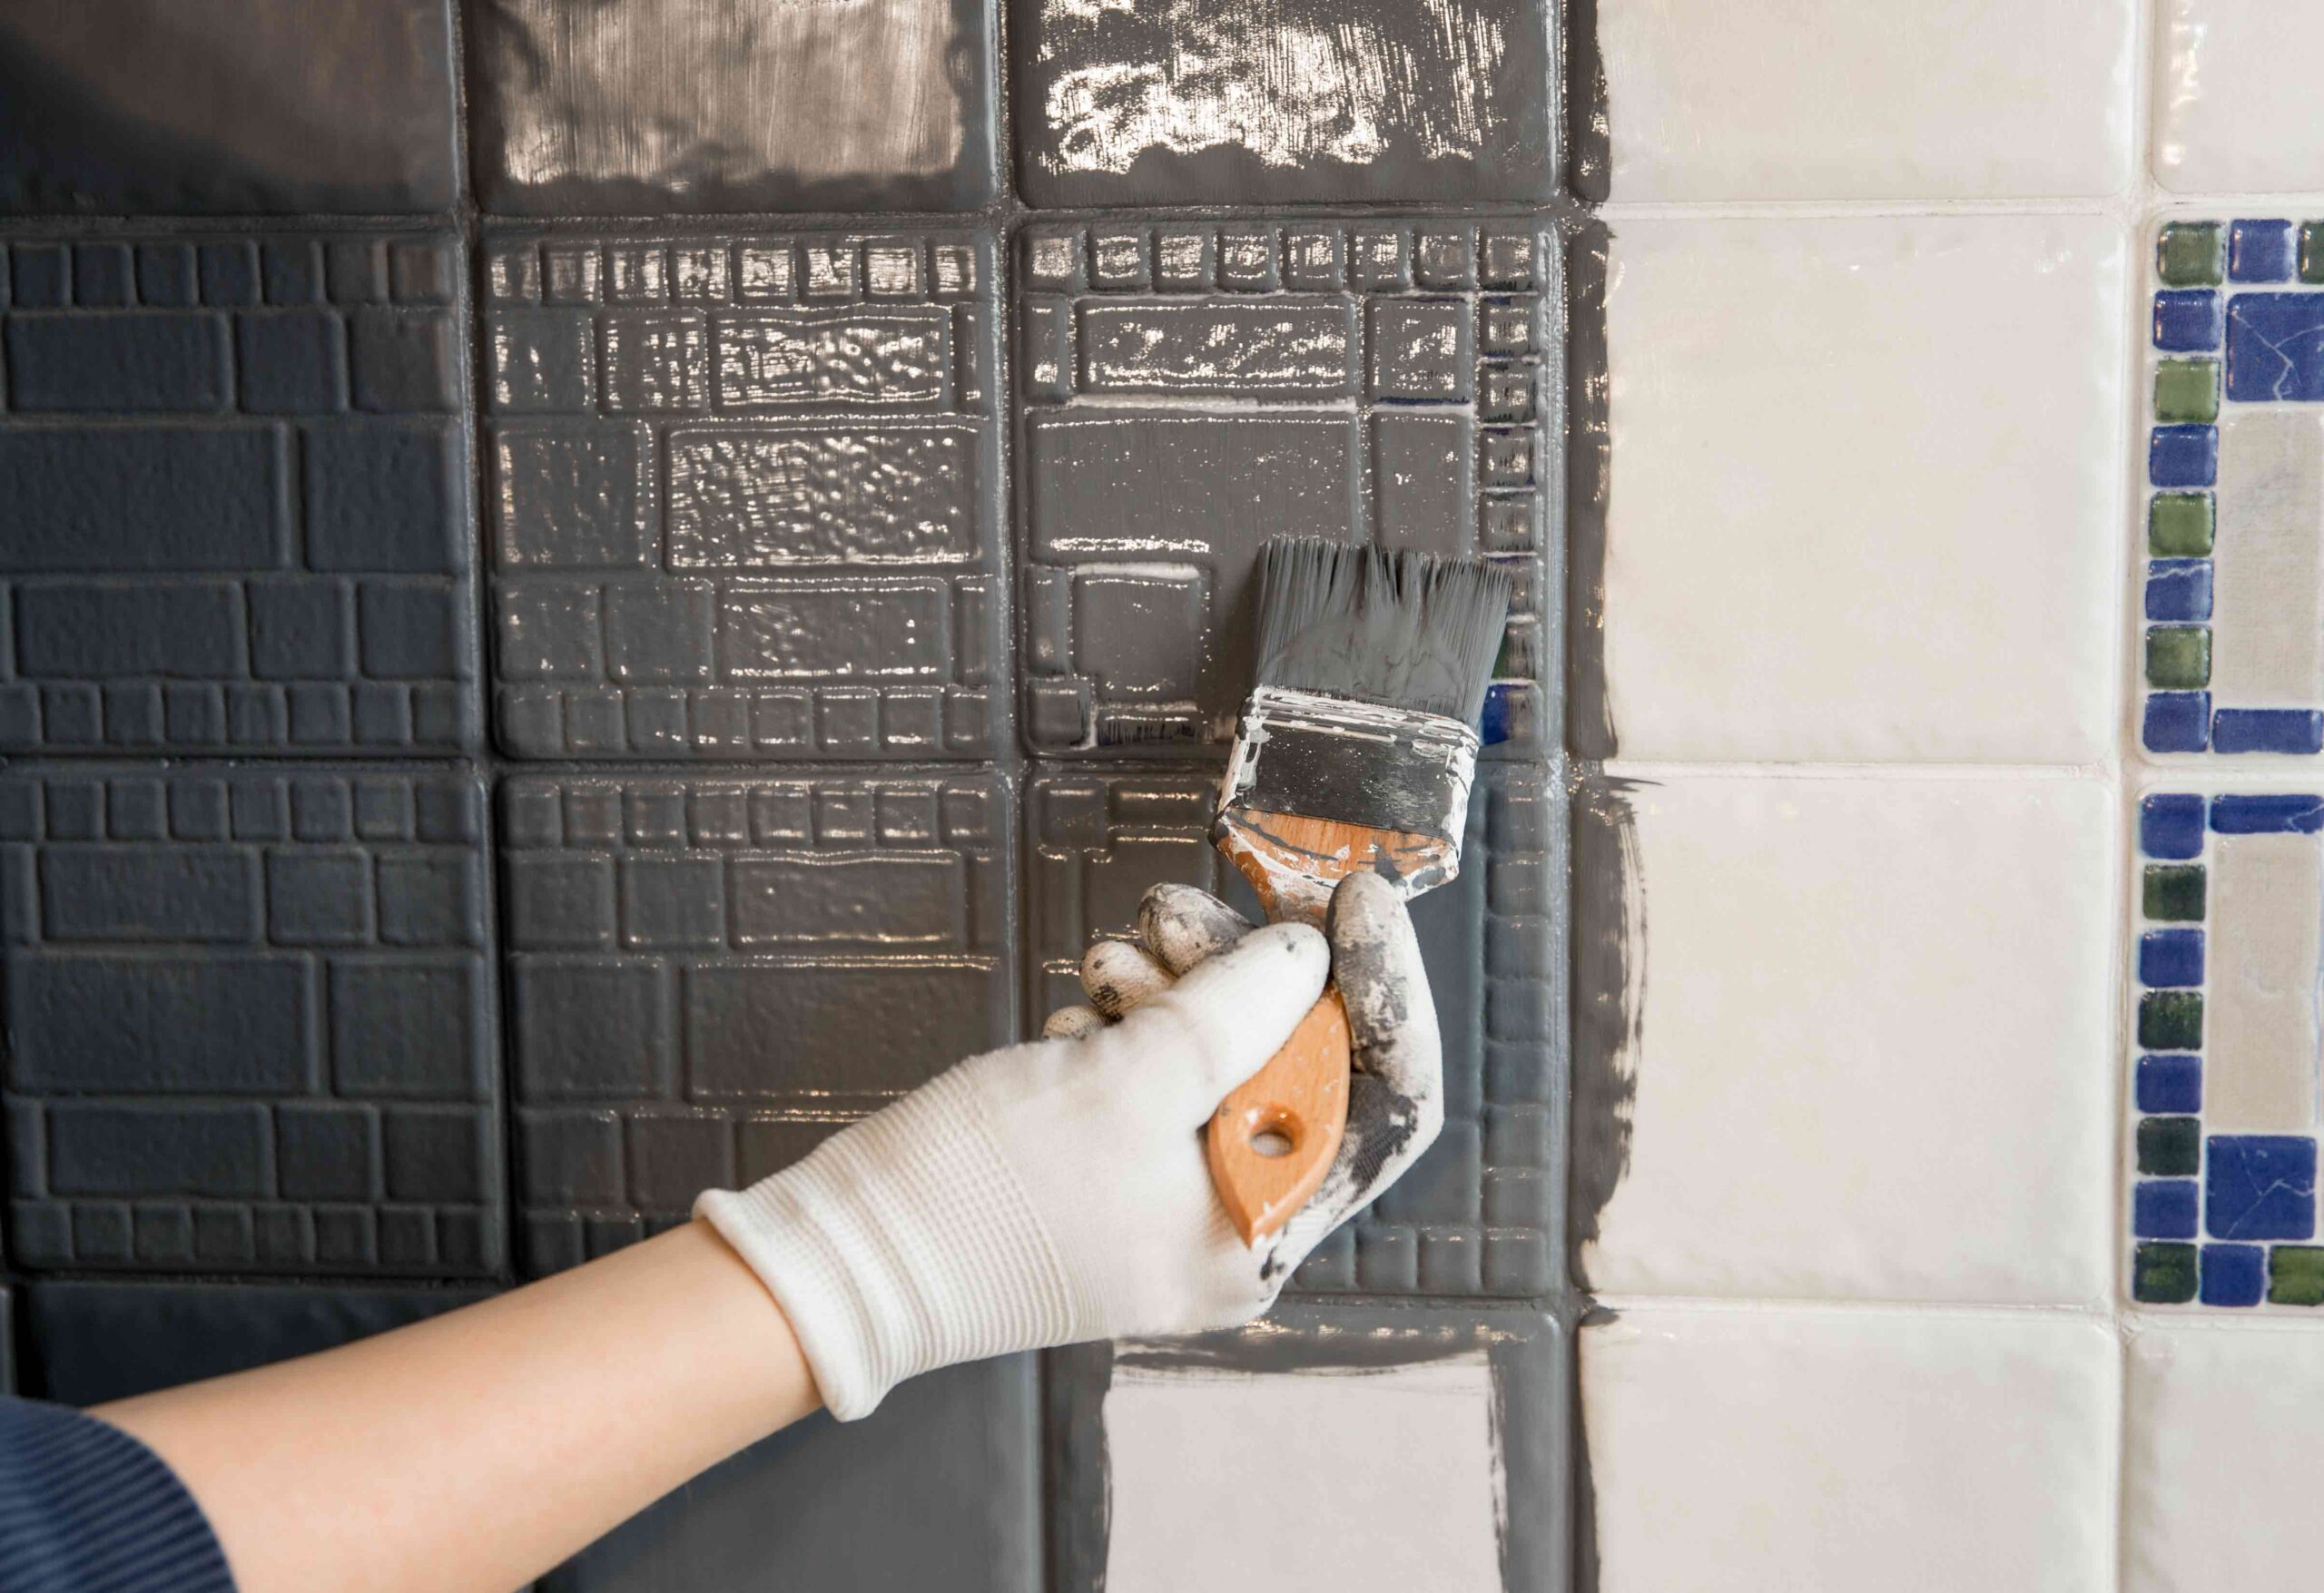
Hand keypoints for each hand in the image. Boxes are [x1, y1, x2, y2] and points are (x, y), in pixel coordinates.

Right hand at [696, 871, 1442, 1418]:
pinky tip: (1082, 1013)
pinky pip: (1162, 1073)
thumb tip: (1308, 957)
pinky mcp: (1115, 1168)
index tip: (1356, 897)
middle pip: (1303, 1064)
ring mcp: (1172, 1198)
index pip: (1390, 1102)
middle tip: (1184, 914)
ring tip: (1112, 961)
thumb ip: (1236, 1012)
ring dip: (1179, 987)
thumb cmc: (980, 1195)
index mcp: (1263, 1233)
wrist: (846, 1251)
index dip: (1389, 989)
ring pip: (1226, 1056)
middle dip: (1248, 973)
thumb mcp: (1126, 1082)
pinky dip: (1133, 1023)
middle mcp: (1232, 1225)